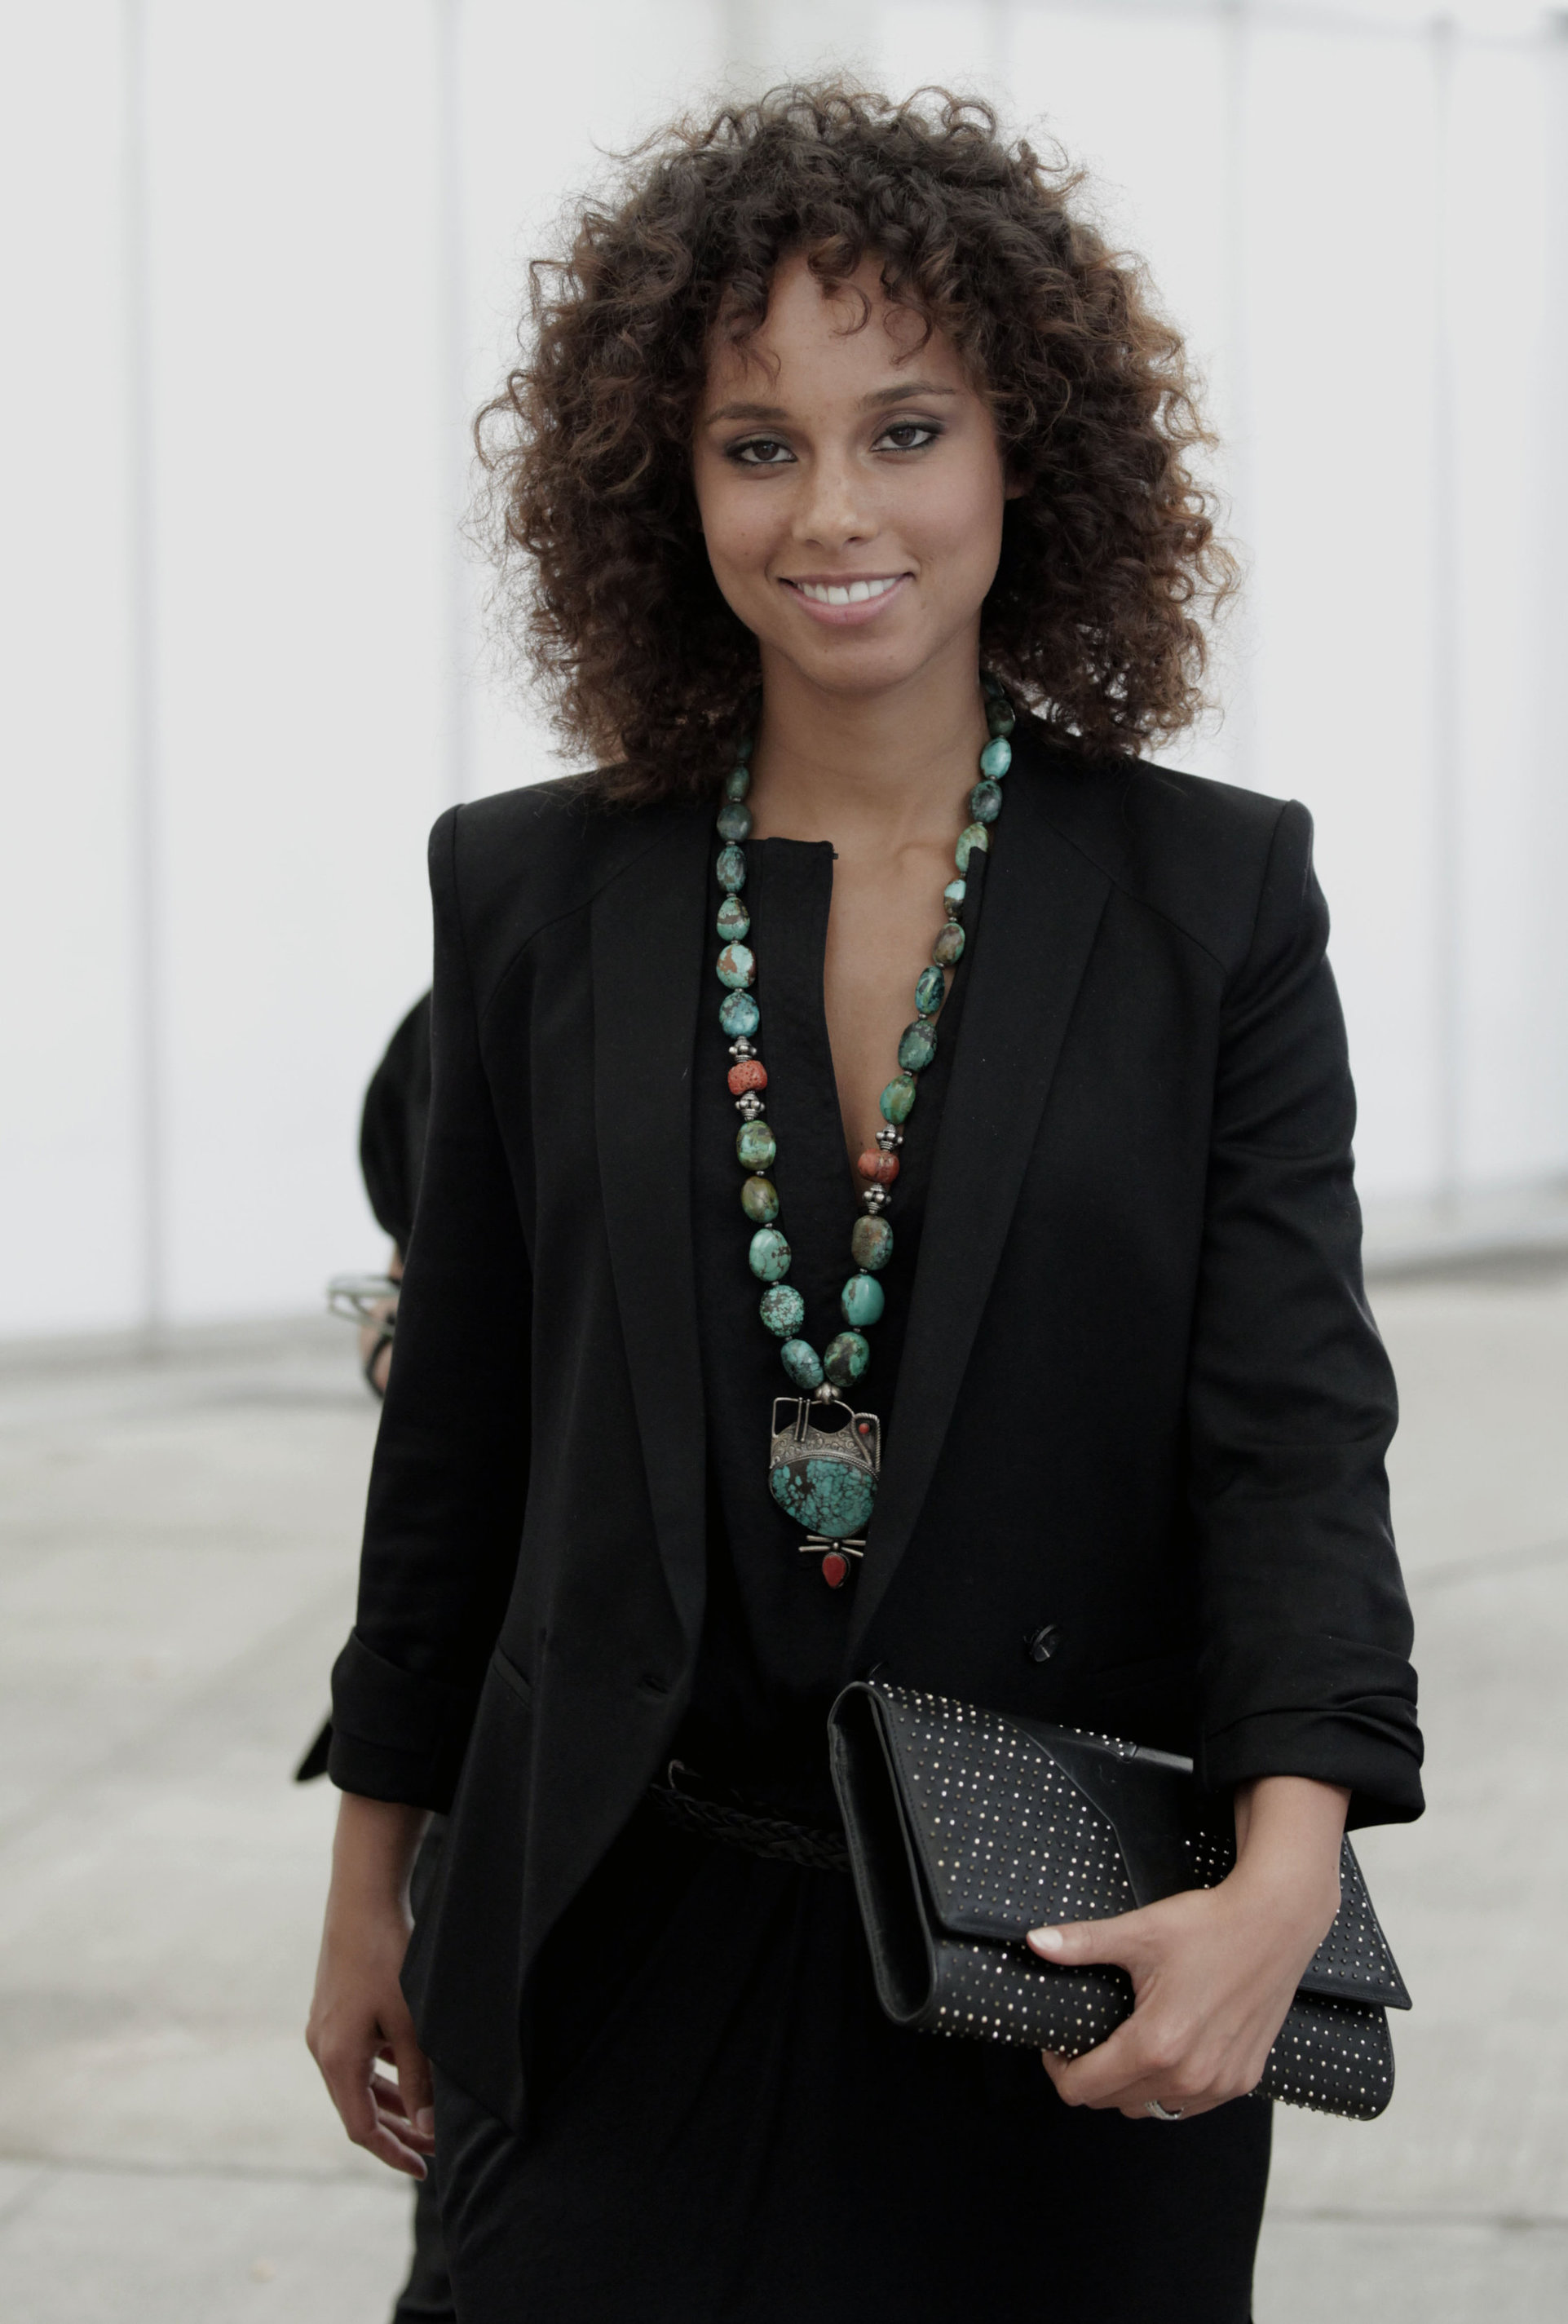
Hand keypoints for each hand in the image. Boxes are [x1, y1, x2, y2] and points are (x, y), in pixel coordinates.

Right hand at [307, 1794, 433, 2175]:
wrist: (361, 1900)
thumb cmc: (387, 1960)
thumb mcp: (411, 2025)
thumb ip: (418, 2080)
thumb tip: (424, 2131)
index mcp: (337, 2060)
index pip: (362, 2129)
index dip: (393, 2153)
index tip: (423, 2169)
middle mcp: (323, 2049)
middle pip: (357, 2108)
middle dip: (395, 2131)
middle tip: (431, 2148)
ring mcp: (325, 2028)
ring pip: (357, 2082)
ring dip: (389, 2102)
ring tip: (424, 2118)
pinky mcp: (333, 2010)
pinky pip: (357, 2056)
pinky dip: (381, 2072)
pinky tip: (408, 2070)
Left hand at [1028, 1774, 1348, 2120]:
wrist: (1276, 1924)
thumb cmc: (1208, 1926)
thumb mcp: (1139, 1932)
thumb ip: (1082, 1943)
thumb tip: (1034, 1942)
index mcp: (1156, 2045)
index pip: (1083, 2090)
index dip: (1059, 2068)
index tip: (1059, 2042)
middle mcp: (1188, 2076)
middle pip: (1111, 2103)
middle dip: (1090, 2076)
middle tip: (1088, 2038)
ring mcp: (1218, 2084)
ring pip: (1150, 2109)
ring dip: (1129, 2087)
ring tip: (1125, 2045)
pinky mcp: (1241, 2081)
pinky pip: (1188, 2104)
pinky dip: (1168, 2087)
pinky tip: (1166, 2051)